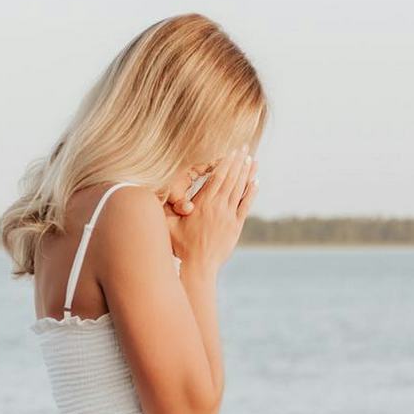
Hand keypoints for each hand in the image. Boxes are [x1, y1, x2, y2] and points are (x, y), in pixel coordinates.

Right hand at [165, 144, 257, 270]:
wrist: (198, 267)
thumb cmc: (179, 245)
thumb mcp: (167, 222)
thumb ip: (167, 204)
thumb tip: (158, 187)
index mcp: (203, 203)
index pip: (217, 176)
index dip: (225, 161)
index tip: (231, 148)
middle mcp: (218, 207)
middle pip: (231, 179)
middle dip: (238, 161)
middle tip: (244, 146)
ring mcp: (229, 217)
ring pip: (240, 190)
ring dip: (247, 173)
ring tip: (252, 159)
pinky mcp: (236, 227)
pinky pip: (246, 205)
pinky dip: (251, 192)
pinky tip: (256, 181)